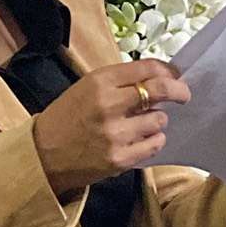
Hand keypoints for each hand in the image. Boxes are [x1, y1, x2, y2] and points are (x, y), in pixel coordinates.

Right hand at [36, 60, 186, 198]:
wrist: (43, 154)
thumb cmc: (66, 117)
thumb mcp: (86, 88)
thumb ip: (119, 82)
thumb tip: (159, 77)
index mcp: (99, 82)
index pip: (147, 68)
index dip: (168, 70)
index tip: (175, 75)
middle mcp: (108, 105)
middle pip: (161, 90)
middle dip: (179, 90)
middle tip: (183, 94)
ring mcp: (115, 134)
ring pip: (160, 120)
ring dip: (157, 120)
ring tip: (141, 123)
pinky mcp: (120, 158)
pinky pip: (155, 144)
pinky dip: (153, 140)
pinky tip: (140, 139)